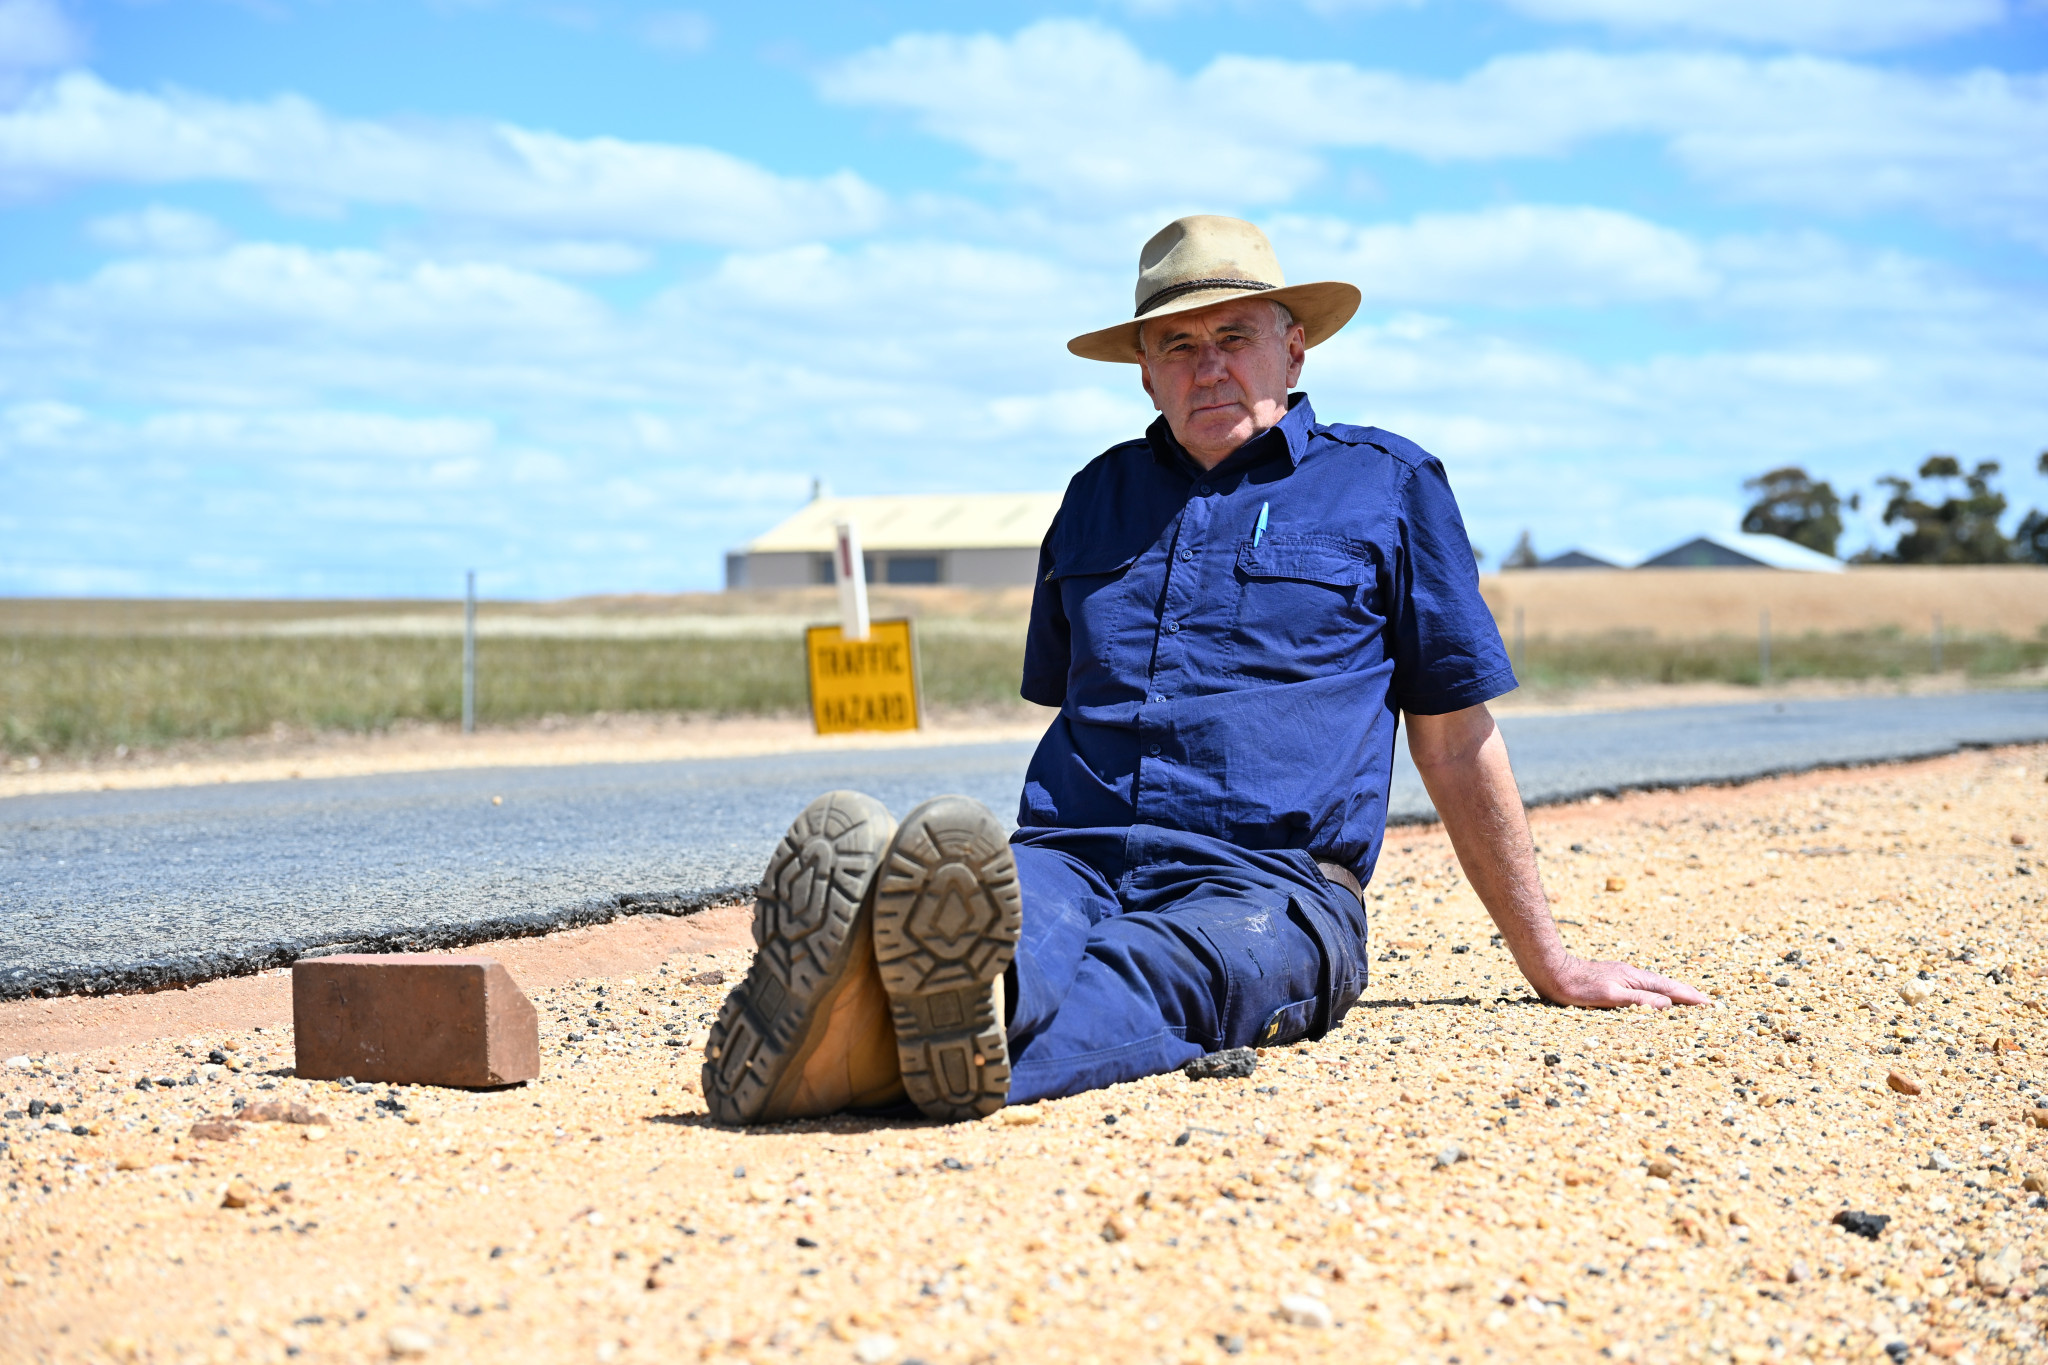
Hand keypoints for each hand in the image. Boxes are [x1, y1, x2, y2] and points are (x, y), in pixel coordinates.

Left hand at [1527, 954, 1711, 1009]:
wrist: (1551, 971)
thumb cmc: (1578, 987)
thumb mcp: (1610, 996)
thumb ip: (1639, 1000)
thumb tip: (1668, 1004)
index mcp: (1635, 978)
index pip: (1669, 989)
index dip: (1688, 997)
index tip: (1708, 1004)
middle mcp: (1631, 975)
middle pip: (1665, 985)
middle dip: (1685, 994)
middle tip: (1705, 1002)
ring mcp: (1621, 976)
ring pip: (1653, 985)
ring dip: (1671, 993)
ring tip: (1685, 1000)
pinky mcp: (1611, 979)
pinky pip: (1641, 987)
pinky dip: (1654, 993)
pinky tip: (1651, 997)